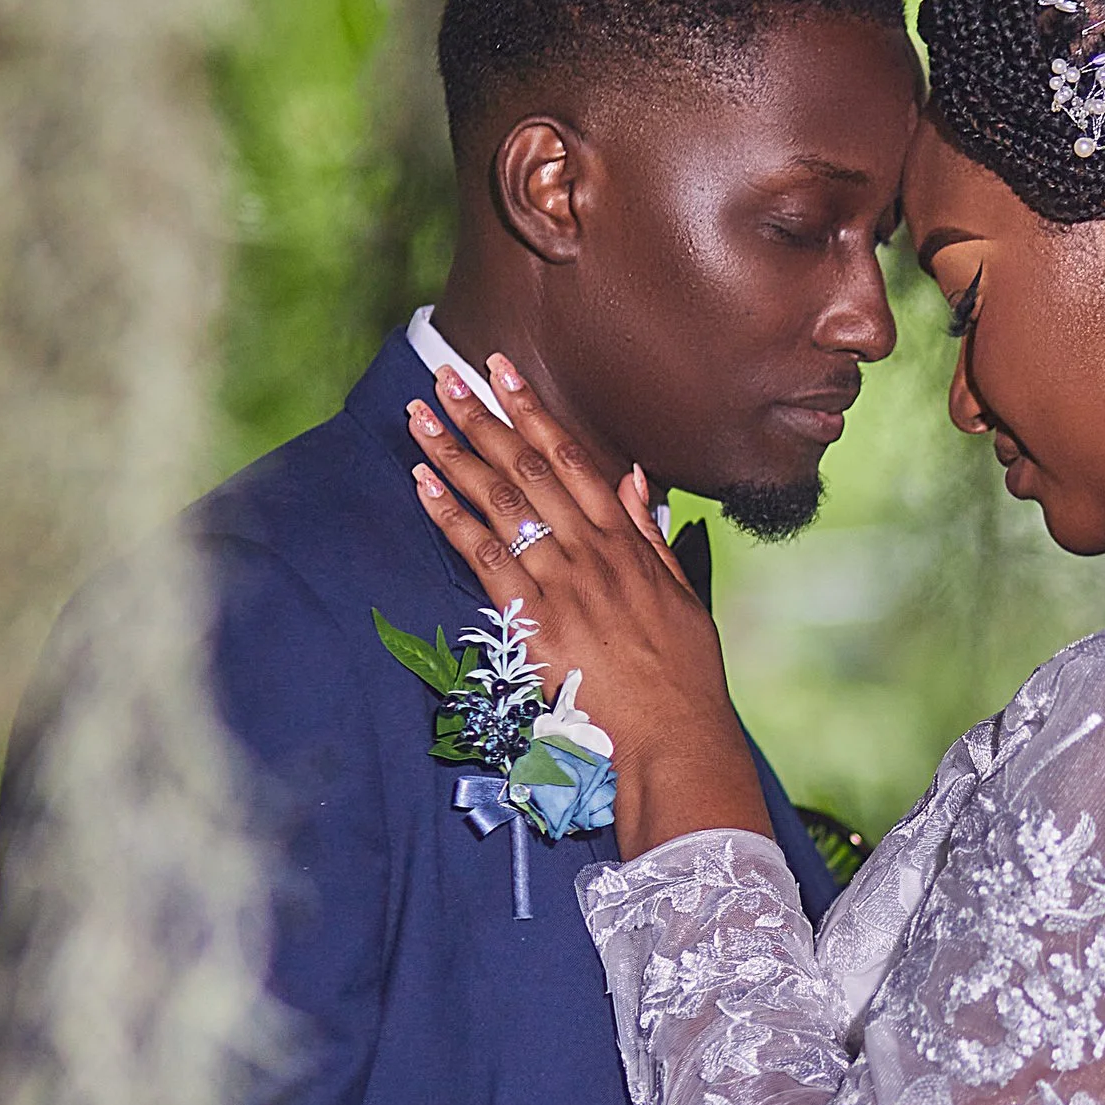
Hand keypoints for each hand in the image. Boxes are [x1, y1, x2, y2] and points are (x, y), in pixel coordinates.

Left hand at [408, 362, 769, 854]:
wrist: (674, 732)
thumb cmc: (682, 673)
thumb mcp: (681, 592)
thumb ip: (650, 531)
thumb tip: (633, 477)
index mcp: (626, 540)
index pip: (571, 458)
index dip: (532, 411)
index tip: (503, 372)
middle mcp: (592, 550)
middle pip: (527, 468)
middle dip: (484, 418)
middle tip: (447, 377)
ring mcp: (561, 581)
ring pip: (499, 501)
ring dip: (456, 454)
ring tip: (422, 416)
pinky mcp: (533, 619)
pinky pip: (483, 555)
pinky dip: (450, 516)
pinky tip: (424, 483)